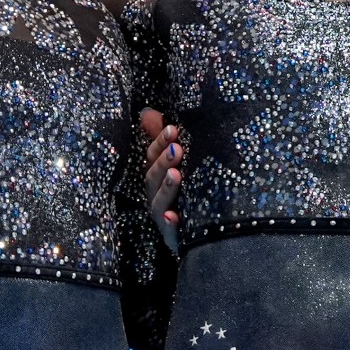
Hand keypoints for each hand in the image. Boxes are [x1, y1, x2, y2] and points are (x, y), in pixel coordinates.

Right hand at [141, 108, 182, 252]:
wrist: (202, 234)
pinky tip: (173, 216)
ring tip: (176, 175)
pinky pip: (171, 233)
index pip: (152, 158)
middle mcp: (156, 197)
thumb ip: (162, 139)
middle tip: (178, 149)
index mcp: (156, 178)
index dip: (159, 144)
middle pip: (153, 179)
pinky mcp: (175, 238)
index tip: (173, 129)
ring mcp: (164, 218)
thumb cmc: (187, 192)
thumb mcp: (177, 163)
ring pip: (159, 204)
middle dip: (163, 163)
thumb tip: (147, 112)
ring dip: (166, 189)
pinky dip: (171, 224)